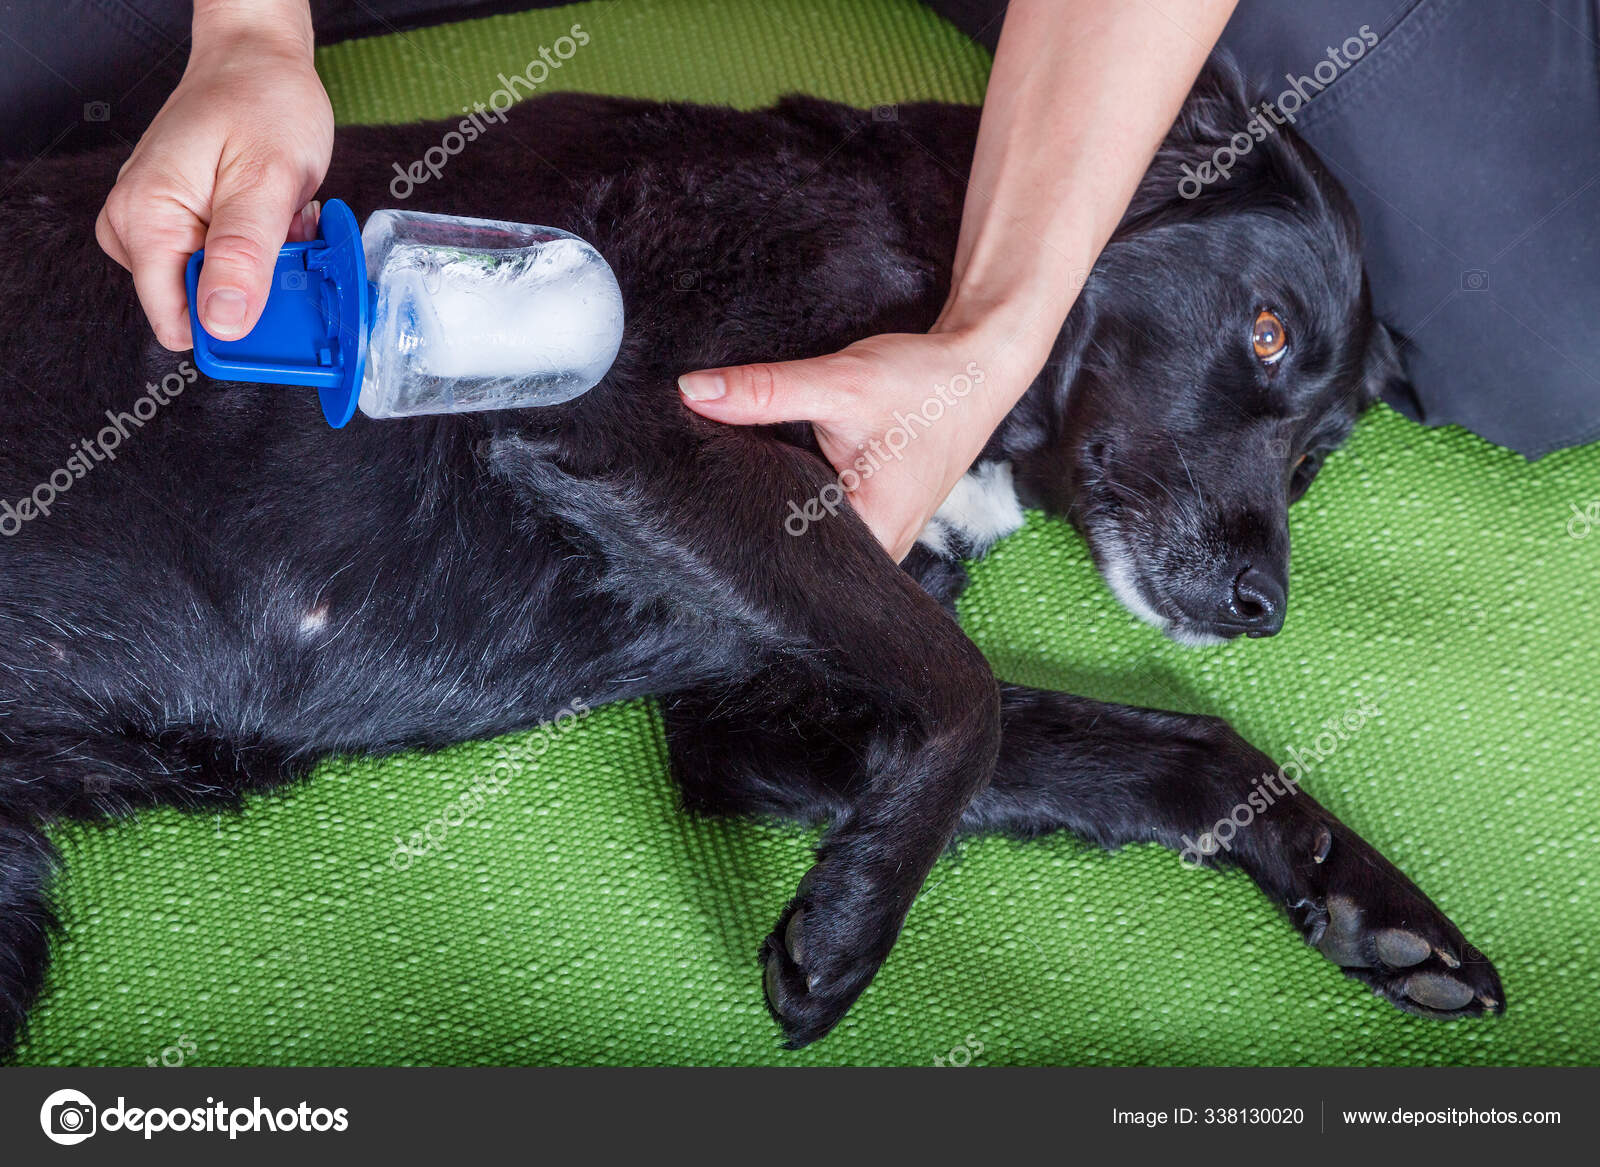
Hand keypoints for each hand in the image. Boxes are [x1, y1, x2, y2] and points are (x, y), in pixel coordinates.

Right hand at [95, 3, 331, 349]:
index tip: (274, 291)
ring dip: (261, 264)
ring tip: (277, 214)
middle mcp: (134, 225)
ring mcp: (151, 223)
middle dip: (255, 284)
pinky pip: (219, 262)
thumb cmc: (263, 103)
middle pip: (199, 306)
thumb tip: (223, 323)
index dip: (233, 322)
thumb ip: (245, 257)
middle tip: (281, 233)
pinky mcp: (174, 221)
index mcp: (146, 220)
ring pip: (215, 286)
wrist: (256, 60)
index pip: (176, 320)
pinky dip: (255, 248)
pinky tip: (268, 213)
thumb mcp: (268, 183)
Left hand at [677, 325, 1040, 561]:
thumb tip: (691, 392)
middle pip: (796, 553)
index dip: (740, 537)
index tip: (699, 514)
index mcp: (875, 537)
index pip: (789, 562)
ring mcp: (882, 535)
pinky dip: (798, 498)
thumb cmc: (923, 383)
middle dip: (754, 522)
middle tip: (703, 493)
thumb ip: (766, 391)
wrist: (978, 366)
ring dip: (778, 510)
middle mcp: (881, 549)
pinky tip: (771, 477)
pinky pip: (826, 520)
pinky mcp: (878, 513)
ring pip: (810, 536)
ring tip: (731, 486)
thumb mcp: (840, 383)